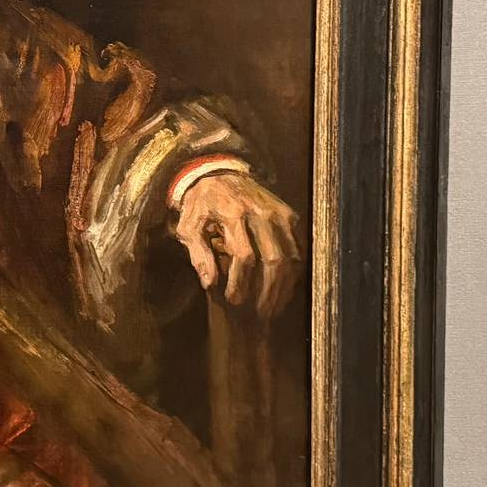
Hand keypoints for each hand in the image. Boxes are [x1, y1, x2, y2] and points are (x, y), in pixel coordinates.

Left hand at [174, 172, 301, 317]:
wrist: (219, 172)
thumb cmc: (200, 204)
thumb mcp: (188, 226)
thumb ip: (198, 254)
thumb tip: (210, 284)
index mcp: (233, 212)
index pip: (244, 255)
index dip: (240, 283)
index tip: (234, 302)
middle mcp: (261, 211)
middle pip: (274, 259)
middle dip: (268, 291)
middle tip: (259, 313)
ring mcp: (279, 212)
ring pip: (291, 257)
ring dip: (284, 287)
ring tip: (273, 308)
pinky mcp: (289, 215)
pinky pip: (298, 249)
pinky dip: (293, 273)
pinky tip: (283, 290)